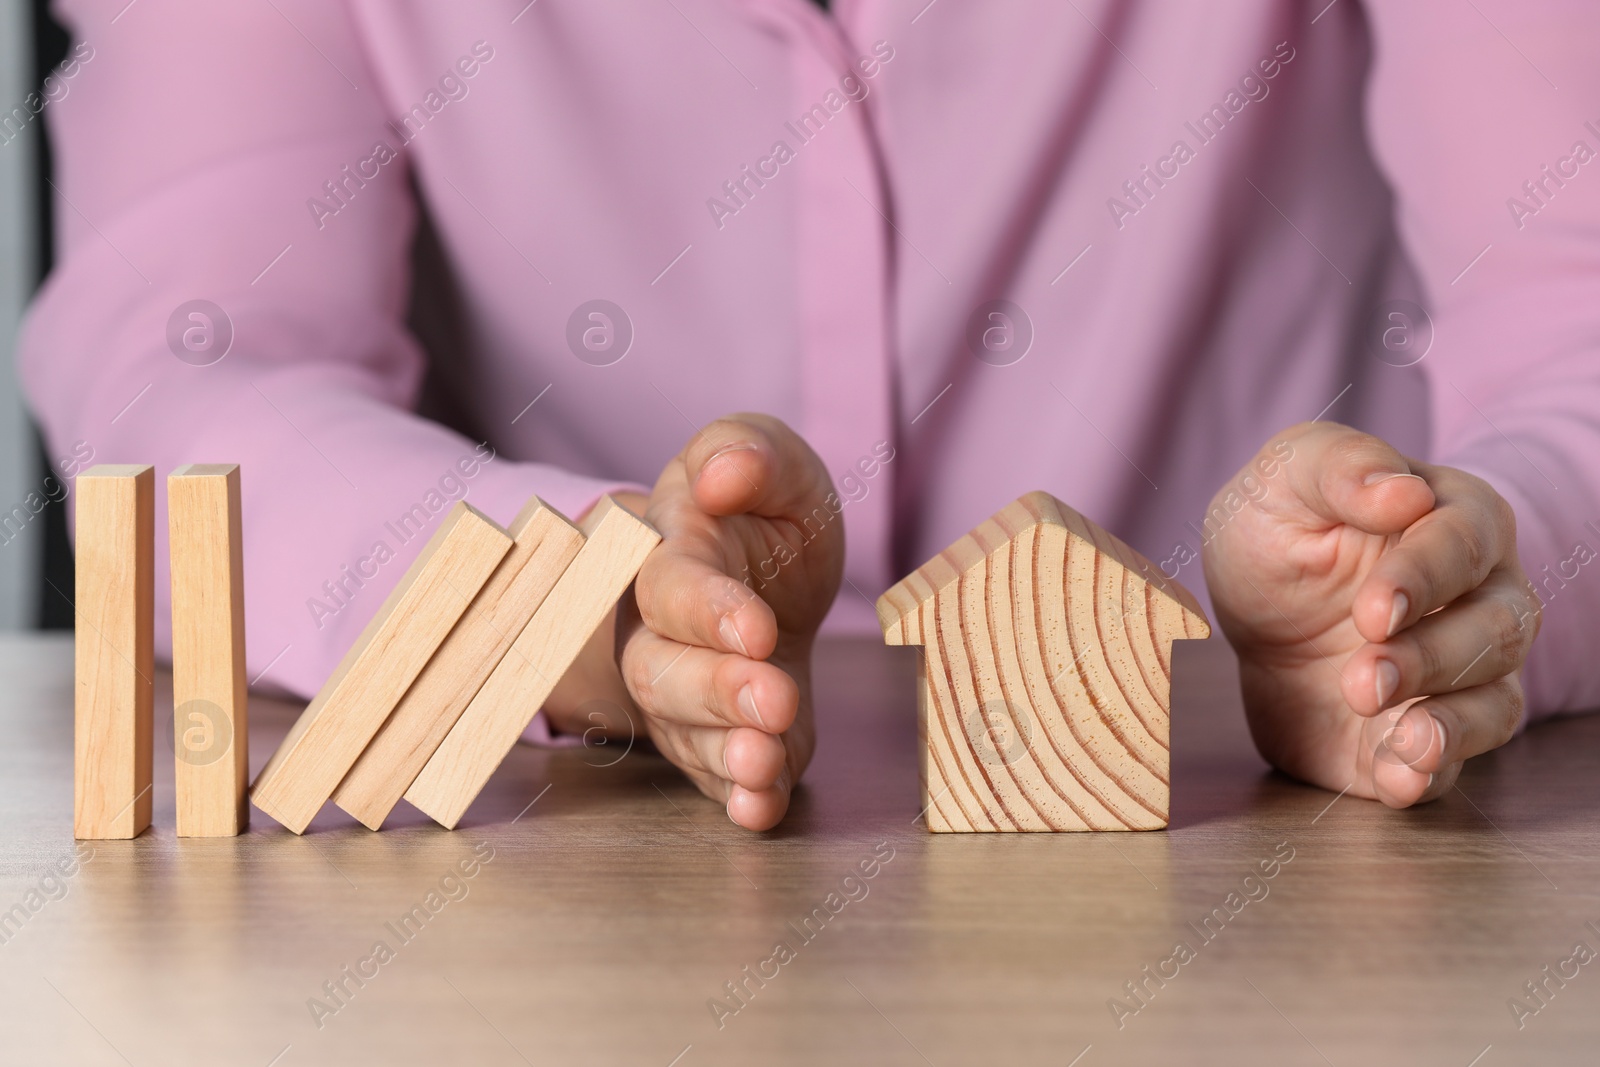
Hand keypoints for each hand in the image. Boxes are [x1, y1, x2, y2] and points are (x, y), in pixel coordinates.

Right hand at [613, 414, 842, 829]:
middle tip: (774, 699)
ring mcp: (686, 695)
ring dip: (725, 750)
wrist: (766, 574)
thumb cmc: (759, 514)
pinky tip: (761, 807)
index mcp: (670, 555)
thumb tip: (721, 475)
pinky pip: (718, 778)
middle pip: (662, 670)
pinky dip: (739, 797)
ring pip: (685, 731)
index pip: (670, 585)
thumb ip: (748, 453)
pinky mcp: (721, 740)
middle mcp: (660, 634)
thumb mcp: (771, 463)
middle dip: (716, 690)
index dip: (706, 610)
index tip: (756, 629)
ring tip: (764, 760)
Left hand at [1201, 421, 1539, 806]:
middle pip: (1498, 631)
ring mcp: (1461, 675)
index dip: (1425, 578)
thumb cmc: (1282, 528)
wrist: (1253, 614)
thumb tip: (1403, 490)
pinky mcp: (1425, 735)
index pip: (1466, 545)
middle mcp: (1480, 600)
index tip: (1374, 608)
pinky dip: (1431, 773)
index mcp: (1456, 521)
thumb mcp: (1285, 480)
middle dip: (1432, 657)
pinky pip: (1455, 765)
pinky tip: (1398, 770)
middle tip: (1363, 677)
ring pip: (1496, 704)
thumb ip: (1339, 466)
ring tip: (1393, 730)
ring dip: (1446, 723)